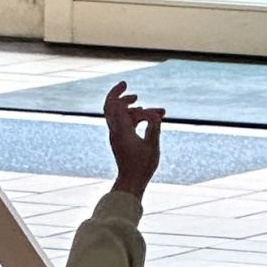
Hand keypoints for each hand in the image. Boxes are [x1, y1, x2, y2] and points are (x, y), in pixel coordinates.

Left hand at [103, 80, 163, 198]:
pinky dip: (134, 117)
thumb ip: (154, 128)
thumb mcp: (152, 146)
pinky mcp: (121, 141)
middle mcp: (116, 131)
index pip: (114, 106)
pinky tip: (147, 119)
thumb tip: (155, 114)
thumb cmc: (142, 166)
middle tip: (130, 89)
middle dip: (120, 96)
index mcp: (121, 130)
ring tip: (152, 109)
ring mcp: (117, 136)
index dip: (118, 93)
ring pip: (121, 116)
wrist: (131, 182)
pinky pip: (125, 123)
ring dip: (135, 109)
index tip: (126, 85)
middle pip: (111, 108)